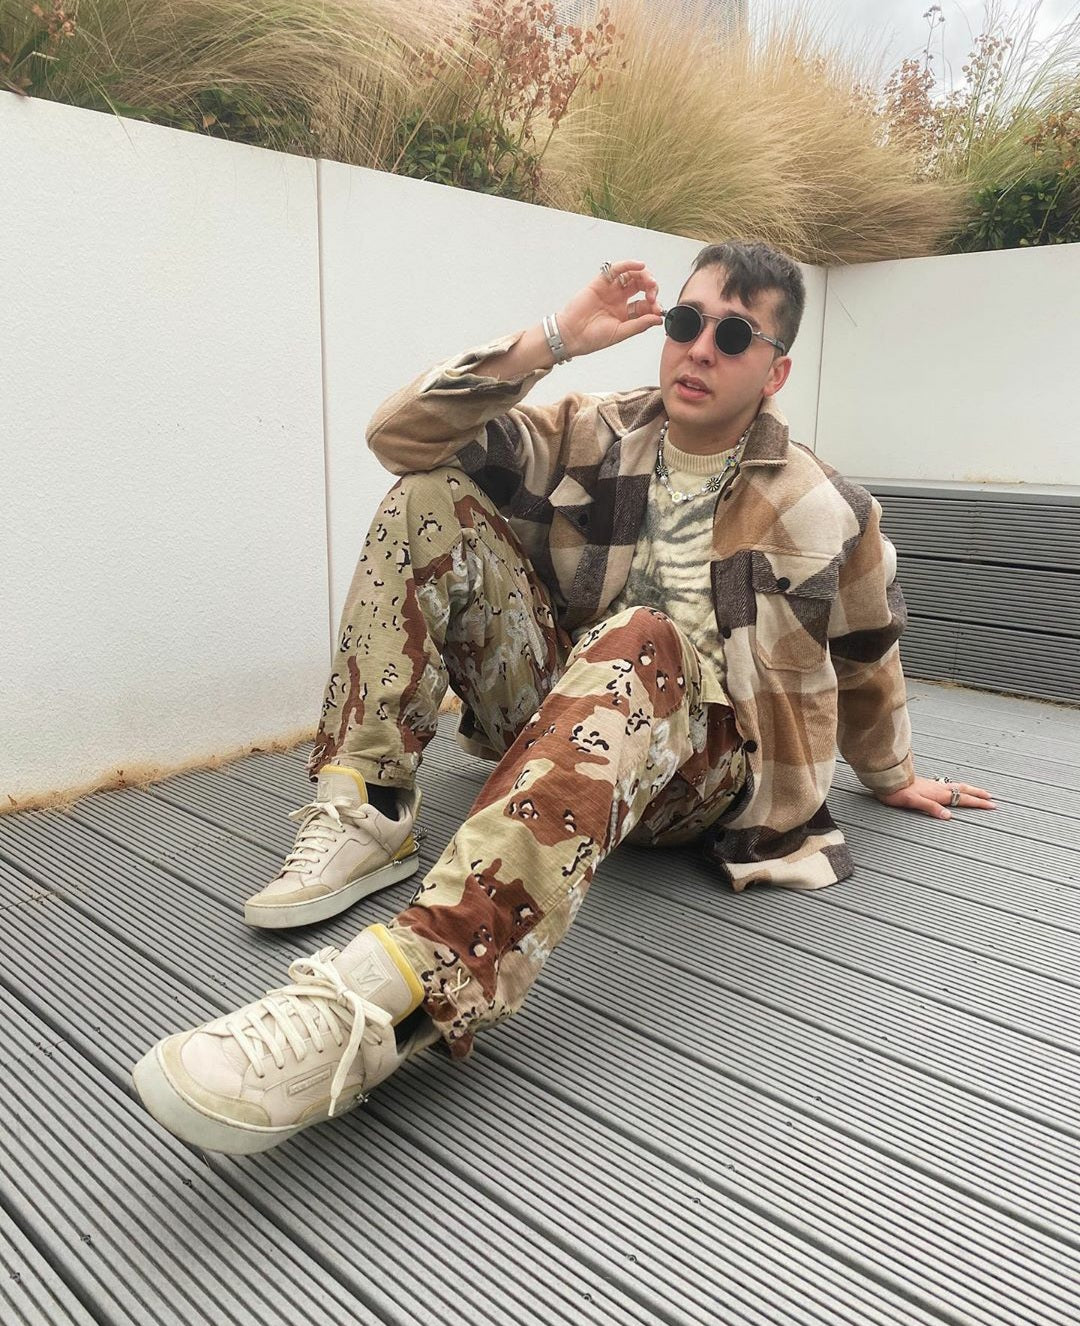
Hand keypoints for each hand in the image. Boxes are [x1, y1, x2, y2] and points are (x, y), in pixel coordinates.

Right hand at [556, 259, 663, 357]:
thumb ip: (639, 325)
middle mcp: (619, 300)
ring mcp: (611, 290)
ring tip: (649, 282)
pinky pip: (617, 269)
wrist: (570, 335)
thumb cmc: (591, 338)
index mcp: (625, 314)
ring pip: (632, 276)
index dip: (654, 305)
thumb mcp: (620, 333)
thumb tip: (658, 319)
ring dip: (644, 276)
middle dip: (651, 288)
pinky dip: (629, 265)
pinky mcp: (601, 282)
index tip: (657, 310)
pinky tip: (639, 266)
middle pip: (641, 286)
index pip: (645, 304)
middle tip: (652, 296)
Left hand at [875, 775, 996, 819]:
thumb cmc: (897, 792)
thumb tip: (948, 816)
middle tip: (991, 797)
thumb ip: (931, 808)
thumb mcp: (914, 802)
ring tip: (978, 791)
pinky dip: (956, 787)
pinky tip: (952, 788)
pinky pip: (947, 785)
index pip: (962, 798)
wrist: (886, 780)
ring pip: (956, 786)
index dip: (977, 802)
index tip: (991, 805)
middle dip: (978, 794)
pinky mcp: (926, 784)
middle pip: (963, 790)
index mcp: (938, 794)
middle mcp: (938, 788)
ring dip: (969, 789)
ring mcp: (932, 785)